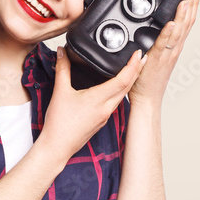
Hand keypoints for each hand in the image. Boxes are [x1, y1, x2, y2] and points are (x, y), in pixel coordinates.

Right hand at [39, 45, 146, 162]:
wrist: (58, 147)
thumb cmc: (59, 124)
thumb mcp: (60, 92)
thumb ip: (62, 68)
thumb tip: (62, 52)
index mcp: (99, 99)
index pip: (123, 80)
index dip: (133, 65)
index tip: (138, 54)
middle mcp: (106, 108)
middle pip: (128, 86)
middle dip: (137, 70)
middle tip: (142, 57)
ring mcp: (106, 115)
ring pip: (123, 95)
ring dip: (130, 81)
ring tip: (133, 68)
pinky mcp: (102, 120)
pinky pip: (116, 102)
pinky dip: (121, 91)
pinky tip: (117, 86)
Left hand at [128, 0, 199, 107]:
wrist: (147, 100)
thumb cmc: (147, 82)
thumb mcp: (156, 57)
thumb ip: (157, 43)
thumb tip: (154, 29)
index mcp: (175, 47)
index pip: (187, 22)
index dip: (192, 6)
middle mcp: (175, 49)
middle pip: (187, 22)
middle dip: (192, 3)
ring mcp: (167, 54)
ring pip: (179, 30)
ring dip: (183, 13)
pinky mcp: (157, 59)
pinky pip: (163, 43)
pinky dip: (168, 32)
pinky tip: (171, 22)